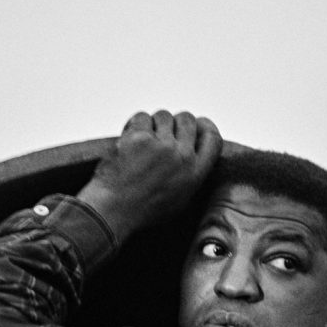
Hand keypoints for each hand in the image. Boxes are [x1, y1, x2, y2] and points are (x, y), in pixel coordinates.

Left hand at [77, 110, 222, 241]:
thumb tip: (194, 154)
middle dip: (174, 121)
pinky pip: (141, 117)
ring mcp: (162, 145)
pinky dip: (134, 125)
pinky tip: (129, 139)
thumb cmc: (142, 209)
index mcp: (195, 173)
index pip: (213, 137)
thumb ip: (191, 177)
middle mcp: (183, 157)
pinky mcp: (140, 138)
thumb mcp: (180, 200)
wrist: (114, 210)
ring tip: (142, 140)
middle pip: (187, 119)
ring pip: (163, 115)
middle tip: (161, 132)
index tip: (197, 123)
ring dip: (152, 124)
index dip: (204, 126)